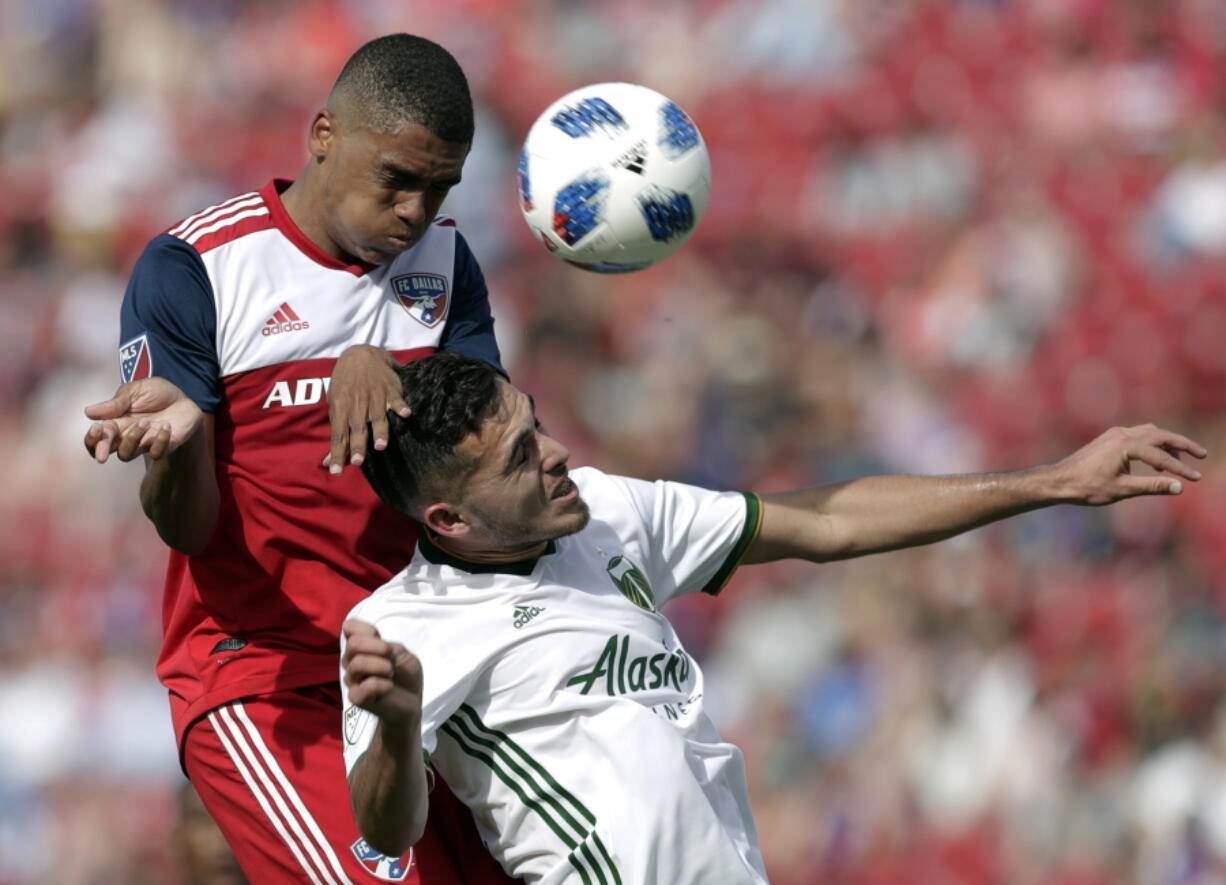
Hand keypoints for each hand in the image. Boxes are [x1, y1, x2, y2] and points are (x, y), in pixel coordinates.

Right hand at [84, 377, 204, 462]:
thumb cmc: (157, 394)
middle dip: (101, 450)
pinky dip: (160, 441)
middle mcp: (126, 435)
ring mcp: (144, 443)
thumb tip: (88, 412)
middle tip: (103, 452)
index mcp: (116, 421)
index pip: (97, 435)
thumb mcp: (135, 390)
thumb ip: (116, 402)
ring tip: (145, 422)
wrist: (184, 398)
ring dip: (133, 439)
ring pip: (126, 454)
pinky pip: (156, 453)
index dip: (93, 437)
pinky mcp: (163, 447)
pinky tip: (167, 426)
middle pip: (104, 451)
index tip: (97, 428)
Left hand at [324, 345, 410, 474]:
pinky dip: (400, 405)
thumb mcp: (335, 405)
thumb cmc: (345, 384)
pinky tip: (405, 414)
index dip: (337, 453)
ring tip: (381, 446)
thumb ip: (336, 433)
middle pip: (357, 428)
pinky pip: (395, 398)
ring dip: (379, 431)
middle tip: (358, 462)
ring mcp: (374, 396)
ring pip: (376, 416)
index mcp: (340, 407)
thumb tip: (327, 461)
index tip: (336, 471)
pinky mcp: (390, 389)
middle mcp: (357, 403)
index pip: (338, 434)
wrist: (360, 354)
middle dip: (358, 445)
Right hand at [342, 619, 422, 728]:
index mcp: (362, 648)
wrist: (411, 702)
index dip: (366, 629)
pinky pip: (365, 686)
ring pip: (357, 664)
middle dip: (377, 647)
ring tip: (391, 673)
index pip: (349, 627)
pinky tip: (388, 688)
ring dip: (381, 665)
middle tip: (390, 656)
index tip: (380, 637)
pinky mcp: (356, 698)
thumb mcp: (401, 653)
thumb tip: (369, 641)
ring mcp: (353, 680)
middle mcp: (352, 662)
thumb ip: (384, 644)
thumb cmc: (405, 676)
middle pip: (353, 644)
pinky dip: (382, 684)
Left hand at [1052, 423, 1207, 505]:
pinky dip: (1152, 445)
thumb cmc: (1088, 487)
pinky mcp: (1110, 439)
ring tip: (1179, 463)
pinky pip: (1139, 437)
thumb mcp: (1123, 489)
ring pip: (1150, 433)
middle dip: (1182, 445)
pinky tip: (1156, 463)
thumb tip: (1180, 487)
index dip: (1181, 468)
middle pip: (1161, 434)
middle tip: (1202, 455)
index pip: (1162, 456)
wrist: (1059, 481)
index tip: (1196, 478)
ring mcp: (1115, 434)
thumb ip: (1153, 486)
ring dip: (1167, 444)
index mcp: (1126, 445)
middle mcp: (1122, 434)